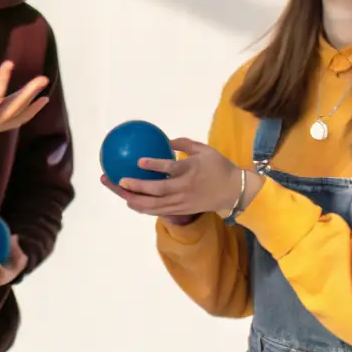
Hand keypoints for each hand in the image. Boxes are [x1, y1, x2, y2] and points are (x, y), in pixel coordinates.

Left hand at [101, 137, 262, 218]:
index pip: (169, 168)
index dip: (153, 165)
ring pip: (152, 205)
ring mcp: (180, 202)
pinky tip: (129, 200)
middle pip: (155, 191)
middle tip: (117, 179)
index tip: (138, 161)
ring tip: (117, 190)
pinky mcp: (180, 211)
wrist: (234, 192)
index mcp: (189, 171)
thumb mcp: (205, 149)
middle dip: (133, 186)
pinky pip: (157, 210)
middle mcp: (183, 188)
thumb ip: (184, 143)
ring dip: (132, 199)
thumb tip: (165, 140)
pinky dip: (142, 206)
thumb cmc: (219, 167)